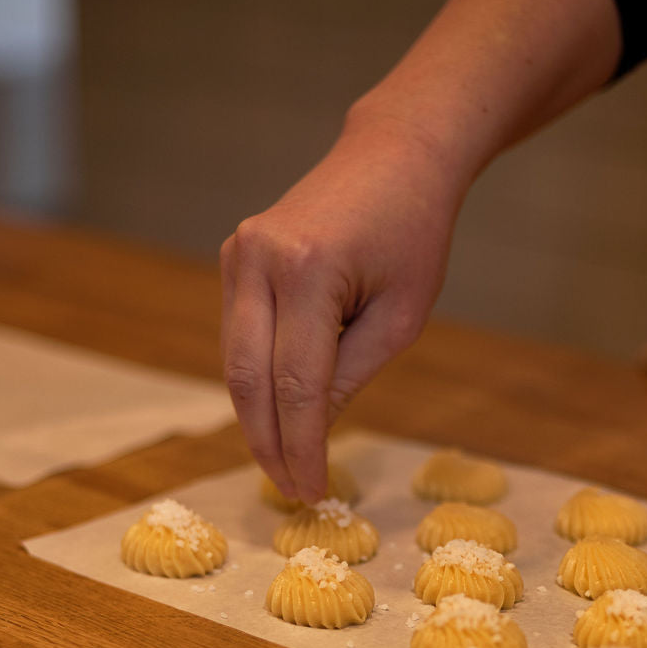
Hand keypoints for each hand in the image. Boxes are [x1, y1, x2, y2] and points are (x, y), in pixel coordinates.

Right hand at [221, 110, 460, 503]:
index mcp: (307, 270)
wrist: (393, 158)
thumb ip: (349, 376)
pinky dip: (256, 382)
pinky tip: (278, 416)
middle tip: (290, 489)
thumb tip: (310, 433)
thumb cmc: (413, 235)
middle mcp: (257, 259)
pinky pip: (238, 338)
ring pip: (234, 362)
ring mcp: (237, 255)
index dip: (302, 445)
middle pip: (247, 378)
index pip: (295, 384)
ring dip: (257, 418)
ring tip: (285, 463)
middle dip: (268, 443)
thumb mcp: (400, 317)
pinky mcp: (234, 258)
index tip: (312, 489)